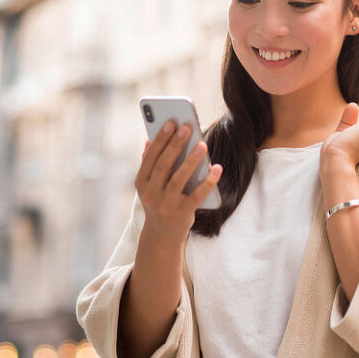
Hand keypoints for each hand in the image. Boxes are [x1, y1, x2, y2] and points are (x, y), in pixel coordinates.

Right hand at [135, 121, 222, 241]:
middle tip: (187, 127)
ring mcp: (166, 204)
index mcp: (141, 183)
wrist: (161, 235)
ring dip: (191, 160)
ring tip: (202, 144)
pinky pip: (197, 195)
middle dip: (175, 144)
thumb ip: (148, 164)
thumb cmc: (158, 202)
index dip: (160, 139)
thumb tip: (148, 140)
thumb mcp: (148, 186)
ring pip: (179, 179)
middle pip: (164, 165)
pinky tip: (217, 168)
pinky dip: (208, 181)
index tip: (171, 122)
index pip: (150, 157)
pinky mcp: (182, 213)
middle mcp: (151, 194)